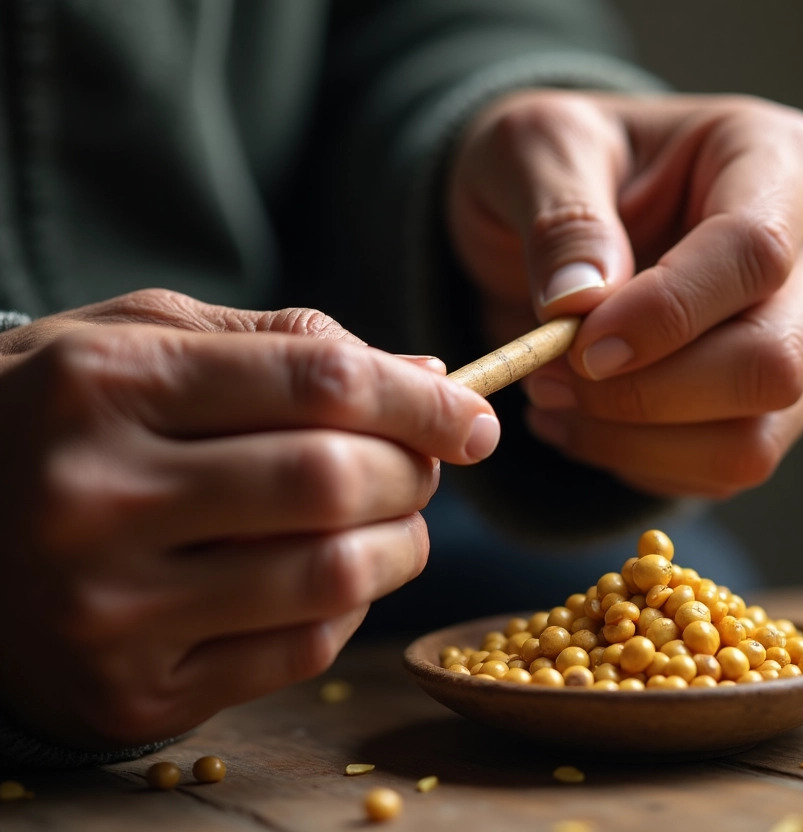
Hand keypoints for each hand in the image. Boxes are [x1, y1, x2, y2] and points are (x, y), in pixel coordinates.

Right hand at [0, 290, 498, 746]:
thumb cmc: (64, 416)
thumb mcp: (146, 338)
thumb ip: (285, 344)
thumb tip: (429, 377)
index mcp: (108, 385)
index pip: (320, 383)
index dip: (422, 401)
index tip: (474, 417)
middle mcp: (95, 498)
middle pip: (333, 480)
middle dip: (415, 472)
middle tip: (426, 465)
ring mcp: (107, 608)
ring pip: (332, 575)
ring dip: (401, 544)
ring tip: (391, 518)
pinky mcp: (130, 692)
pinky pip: (301, 650)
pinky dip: (349, 606)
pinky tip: (332, 573)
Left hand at [447, 91, 802, 497]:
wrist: (573, 217)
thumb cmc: (565, 164)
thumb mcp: (535, 147)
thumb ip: (560, 215)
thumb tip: (581, 303)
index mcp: (783, 157)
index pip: (756, 253)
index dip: (665, 314)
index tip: (577, 342)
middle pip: (773, 362)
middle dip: (646, 392)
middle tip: (547, 375)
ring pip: (755, 438)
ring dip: (636, 441)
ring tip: (553, 399)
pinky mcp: (794, 403)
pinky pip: (729, 469)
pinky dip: (643, 462)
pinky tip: (586, 421)